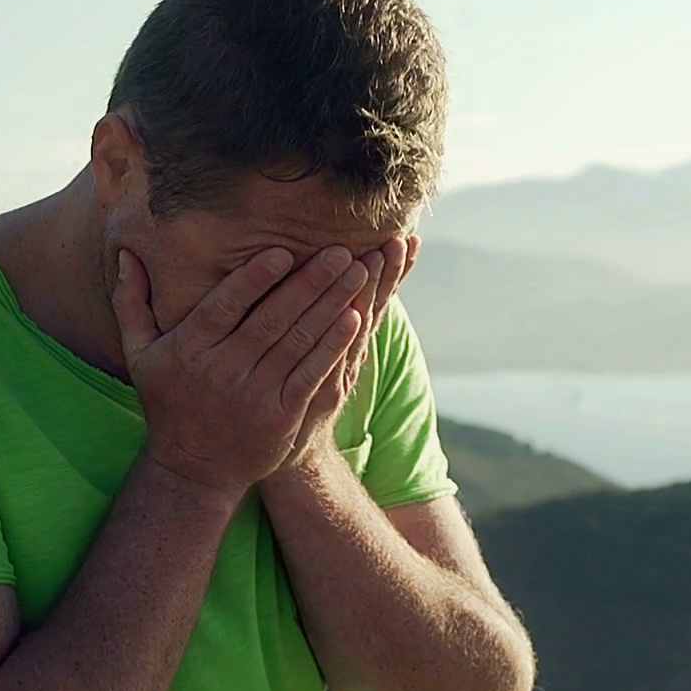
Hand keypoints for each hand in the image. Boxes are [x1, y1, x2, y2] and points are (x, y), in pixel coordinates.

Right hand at [112, 245, 369, 497]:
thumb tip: (125, 253)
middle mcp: (220, 372)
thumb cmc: (168, 401)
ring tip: (358, 272)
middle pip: (271, 320)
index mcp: (187, 351)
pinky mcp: (281, 417)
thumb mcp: (140, 354)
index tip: (282, 252)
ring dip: (331, 305)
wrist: (193, 470)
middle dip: (310, 283)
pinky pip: (312, 374)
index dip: (253, 280)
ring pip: (298, 342)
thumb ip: (131, 302)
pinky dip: (334, 345)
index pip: (223, 308)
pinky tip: (355, 318)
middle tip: (341, 250)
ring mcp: (253, 396)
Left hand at [274, 234, 420, 472]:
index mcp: (346, 341)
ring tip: (382, 254)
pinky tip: (356, 314)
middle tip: (398, 239)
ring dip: (372, 290)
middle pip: (372, 306)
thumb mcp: (308, 354)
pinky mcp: (322, 394)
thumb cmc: (290, 395)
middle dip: (386, 272)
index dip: (391, 271)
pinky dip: (345, 337)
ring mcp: (339, 372)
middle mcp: (350, 354)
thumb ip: (313, 318)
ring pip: (360, 325)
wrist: (283, 452)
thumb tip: (321, 276)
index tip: (407, 237)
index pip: (374, 297)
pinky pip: (335, 358)